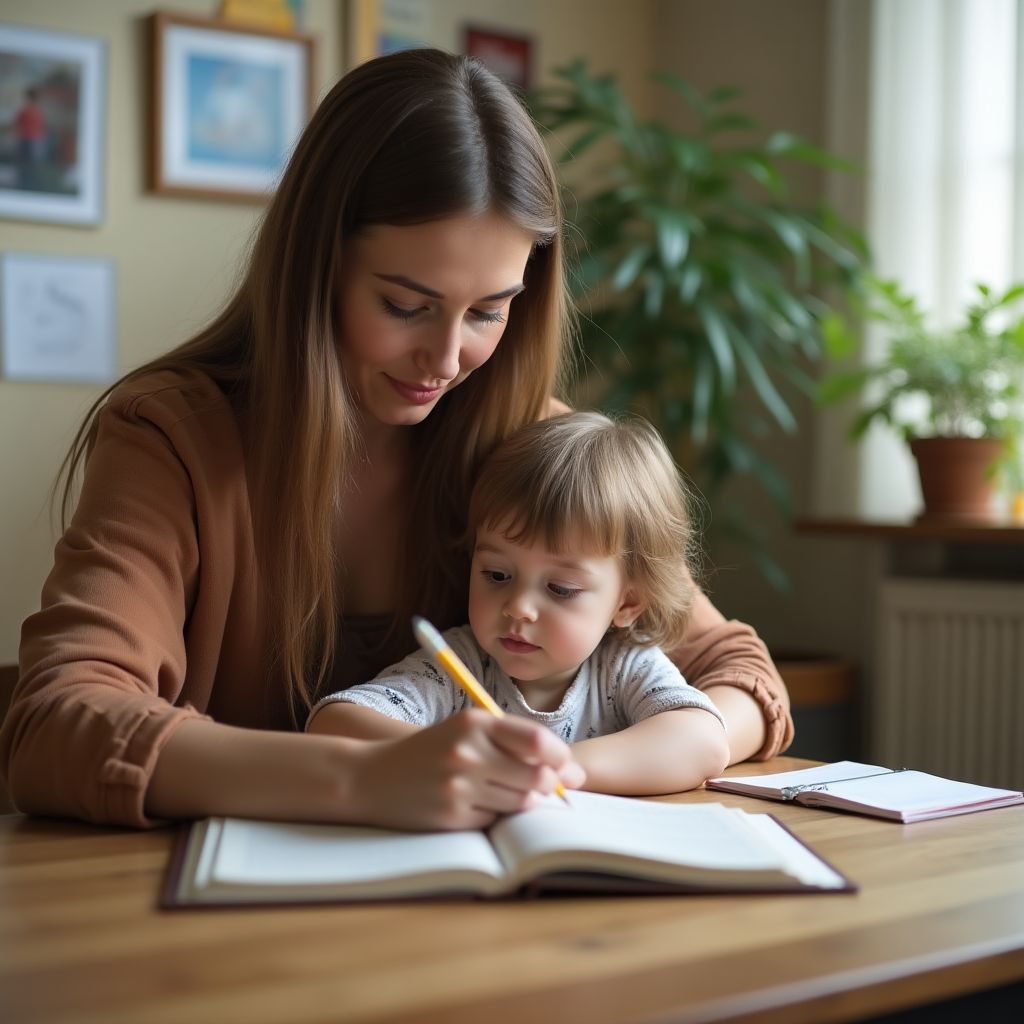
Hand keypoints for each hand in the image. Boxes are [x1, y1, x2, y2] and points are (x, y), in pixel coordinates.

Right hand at [343, 710, 584, 829]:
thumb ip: (516, 743)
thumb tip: (573, 772)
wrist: (372, 777)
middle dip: (546, 785)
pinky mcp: (451, 816)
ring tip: (501, 792)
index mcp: (475, 723)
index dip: (559, 758)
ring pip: (520, 803)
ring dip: (521, 802)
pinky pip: (494, 821)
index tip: (562, 766)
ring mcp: (459, 787)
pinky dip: (494, 817)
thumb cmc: (431, 751)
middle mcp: (467, 752)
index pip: (538, 742)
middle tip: (539, 786)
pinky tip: (475, 805)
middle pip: (536, 777)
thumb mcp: (466, 731)